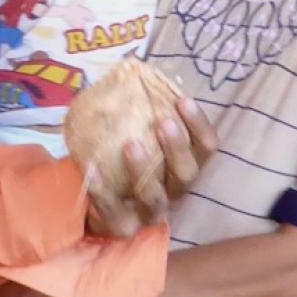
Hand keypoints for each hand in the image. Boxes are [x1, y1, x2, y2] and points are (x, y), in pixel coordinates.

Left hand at [81, 99, 217, 239]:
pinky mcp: (123, 228)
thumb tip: (131, 68)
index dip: (199, 126)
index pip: (206, 149)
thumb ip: (140, 112)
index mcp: (184, 168)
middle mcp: (174, 193)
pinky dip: (102, 189)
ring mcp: (150, 214)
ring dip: (144, 169)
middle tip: (163, 121)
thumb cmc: (120, 159)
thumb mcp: (135, 132)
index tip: (184, 99)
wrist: (94, 200)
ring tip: (130, 144)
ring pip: (156, 197)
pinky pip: (114, 210)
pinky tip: (90, 166)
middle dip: (178, 147)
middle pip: (188, 175)